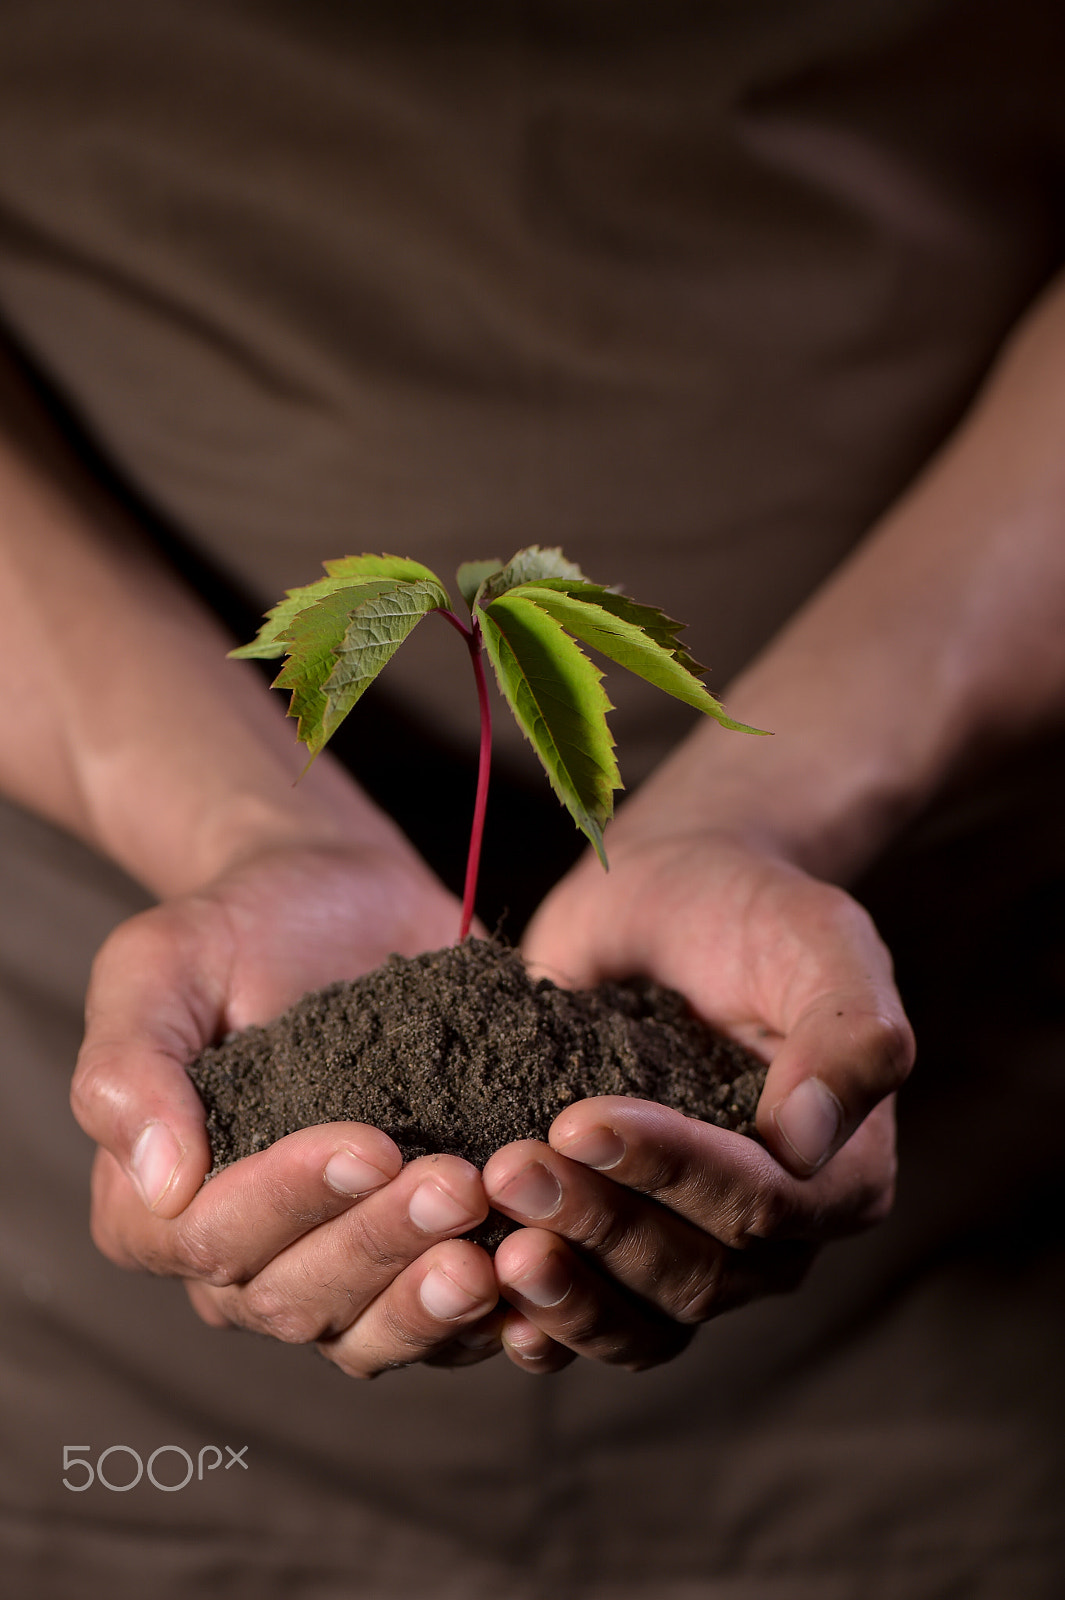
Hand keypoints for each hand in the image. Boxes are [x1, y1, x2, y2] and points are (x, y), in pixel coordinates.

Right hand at [71, 841, 501, 1375]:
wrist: (342, 900)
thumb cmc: (238, 929)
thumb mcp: (159, 965)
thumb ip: (130, 1066)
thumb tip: (160, 1181)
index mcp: (156, 1205)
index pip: (212, 1236)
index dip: (289, 1201)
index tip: (370, 1144)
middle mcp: (241, 1259)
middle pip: (297, 1296)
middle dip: (380, 1244)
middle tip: (457, 1185)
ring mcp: (335, 1268)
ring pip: (371, 1332)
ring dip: (433, 1301)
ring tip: (495, 1251)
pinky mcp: (416, 1259)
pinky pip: (447, 1330)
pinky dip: (492, 1321)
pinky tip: (541, 1284)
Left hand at [482, 828, 912, 1373]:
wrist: (665, 895)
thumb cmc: (749, 908)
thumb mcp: (819, 939)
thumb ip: (846, 1034)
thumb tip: (810, 1141)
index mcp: (842, 1173)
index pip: (762, 1206)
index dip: (671, 1172)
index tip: (577, 1119)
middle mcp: (774, 1233)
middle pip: (695, 1275)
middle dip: (599, 1226)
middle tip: (511, 1170)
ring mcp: (691, 1246)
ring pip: (642, 1321)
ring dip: (565, 1291)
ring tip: (490, 1244)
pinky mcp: (615, 1244)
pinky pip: (591, 1320)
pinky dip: (541, 1322)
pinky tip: (485, 1298)